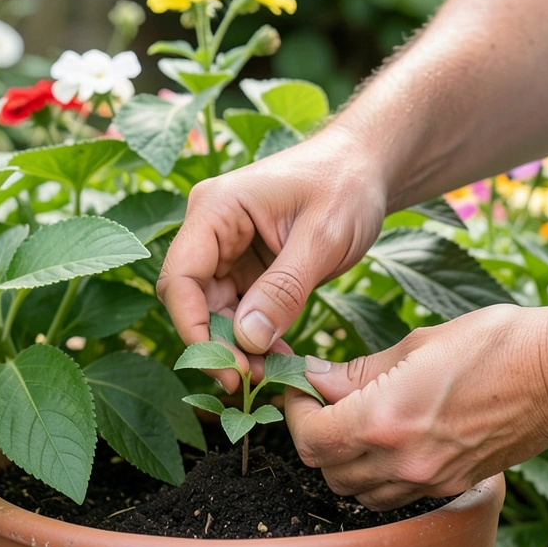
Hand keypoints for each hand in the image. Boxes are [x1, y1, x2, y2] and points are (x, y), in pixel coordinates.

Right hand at [157, 129, 386, 390]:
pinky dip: (255, 337)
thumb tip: (248, 340)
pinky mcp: (246, 266)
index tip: (226, 370)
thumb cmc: (346, 184)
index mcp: (214, 209)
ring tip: (270, 374)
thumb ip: (284, 288)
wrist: (367, 165)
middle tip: (251, 381)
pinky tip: (279, 357)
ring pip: (213, 311)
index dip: (194, 330)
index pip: (180, 279)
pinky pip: (238, 310)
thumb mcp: (323, 237)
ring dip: (236, 346)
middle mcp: (209, 229)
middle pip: (192, 300)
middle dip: (217, 345)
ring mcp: (226, 249)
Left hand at [285, 304, 547, 510]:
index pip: (309, 437)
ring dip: (343, 461)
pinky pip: (394, 496)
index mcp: (385, 420)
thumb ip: (359, 372)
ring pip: (357, 492)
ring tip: (354, 422)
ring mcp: (430, 481)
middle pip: (326, 469)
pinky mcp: (453, 487)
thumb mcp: (416, 344)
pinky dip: (378, 477)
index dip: (294, 412)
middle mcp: (403, 461)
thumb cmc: (495, 344)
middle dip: (314, 435)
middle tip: (322, 401)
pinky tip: (389, 442)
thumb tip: (316, 378)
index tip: (299, 387)